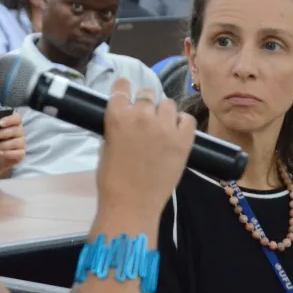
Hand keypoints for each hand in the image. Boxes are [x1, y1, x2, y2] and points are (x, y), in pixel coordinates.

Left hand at [0, 112, 26, 182]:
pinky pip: (17, 153)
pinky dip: (8, 153)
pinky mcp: (20, 154)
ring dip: (1, 145)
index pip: (16, 117)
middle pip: (15, 130)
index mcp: (13, 123)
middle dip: (1, 133)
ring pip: (16, 142)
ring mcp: (21, 143)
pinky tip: (0, 153)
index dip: (9, 119)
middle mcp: (19, 132)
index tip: (0, 123)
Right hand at [99, 78, 195, 218]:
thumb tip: (125, 121)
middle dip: (146, 103)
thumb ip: (116, 128)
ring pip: (168, 104)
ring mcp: (165, 127)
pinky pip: (187, 119)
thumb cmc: (111, 180)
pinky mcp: (184, 140)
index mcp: (117, 116)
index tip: (127, 94)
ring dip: (163, 112)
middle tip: (145, 118)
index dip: (125, 89)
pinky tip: (176, 133)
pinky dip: (182, 123)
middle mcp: (142, 115)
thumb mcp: (105, 147)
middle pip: (148, 93)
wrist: (131, 205)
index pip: (122, 87)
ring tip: (162, 127)